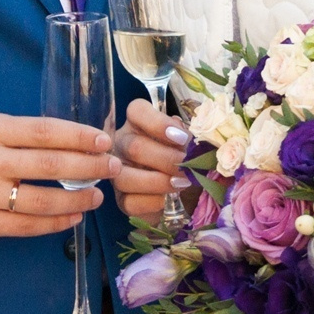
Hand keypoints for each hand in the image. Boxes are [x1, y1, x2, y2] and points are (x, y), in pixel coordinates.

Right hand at [0, 114, 113, 241]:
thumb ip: (24, 137)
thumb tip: (78, 143)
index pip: (45, 130)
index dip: (79, 136)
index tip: (104, 141)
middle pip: (49, 165)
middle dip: (88, 167)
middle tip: (113, 167)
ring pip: (42, 200)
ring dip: (77, 199)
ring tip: (97, 196)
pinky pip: (26, 226)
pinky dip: (55, 223)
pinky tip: (73, 217)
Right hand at [113, 97, 193, 220]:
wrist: (188, 196)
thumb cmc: (187, 161)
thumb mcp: (189, 144)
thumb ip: (189, 138)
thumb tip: (194, 141)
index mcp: (139, 124)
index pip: (137, 111)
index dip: (158, 123)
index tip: (182, 138)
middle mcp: (123, 145)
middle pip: (134, 146)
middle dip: (165, 158)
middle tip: (187, 165)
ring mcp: (119, 173)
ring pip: (125, 176)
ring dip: (158, 181)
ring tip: (181, 183)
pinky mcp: (122, 200)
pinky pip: (129, 202)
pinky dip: (152, 202)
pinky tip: (168, 200)